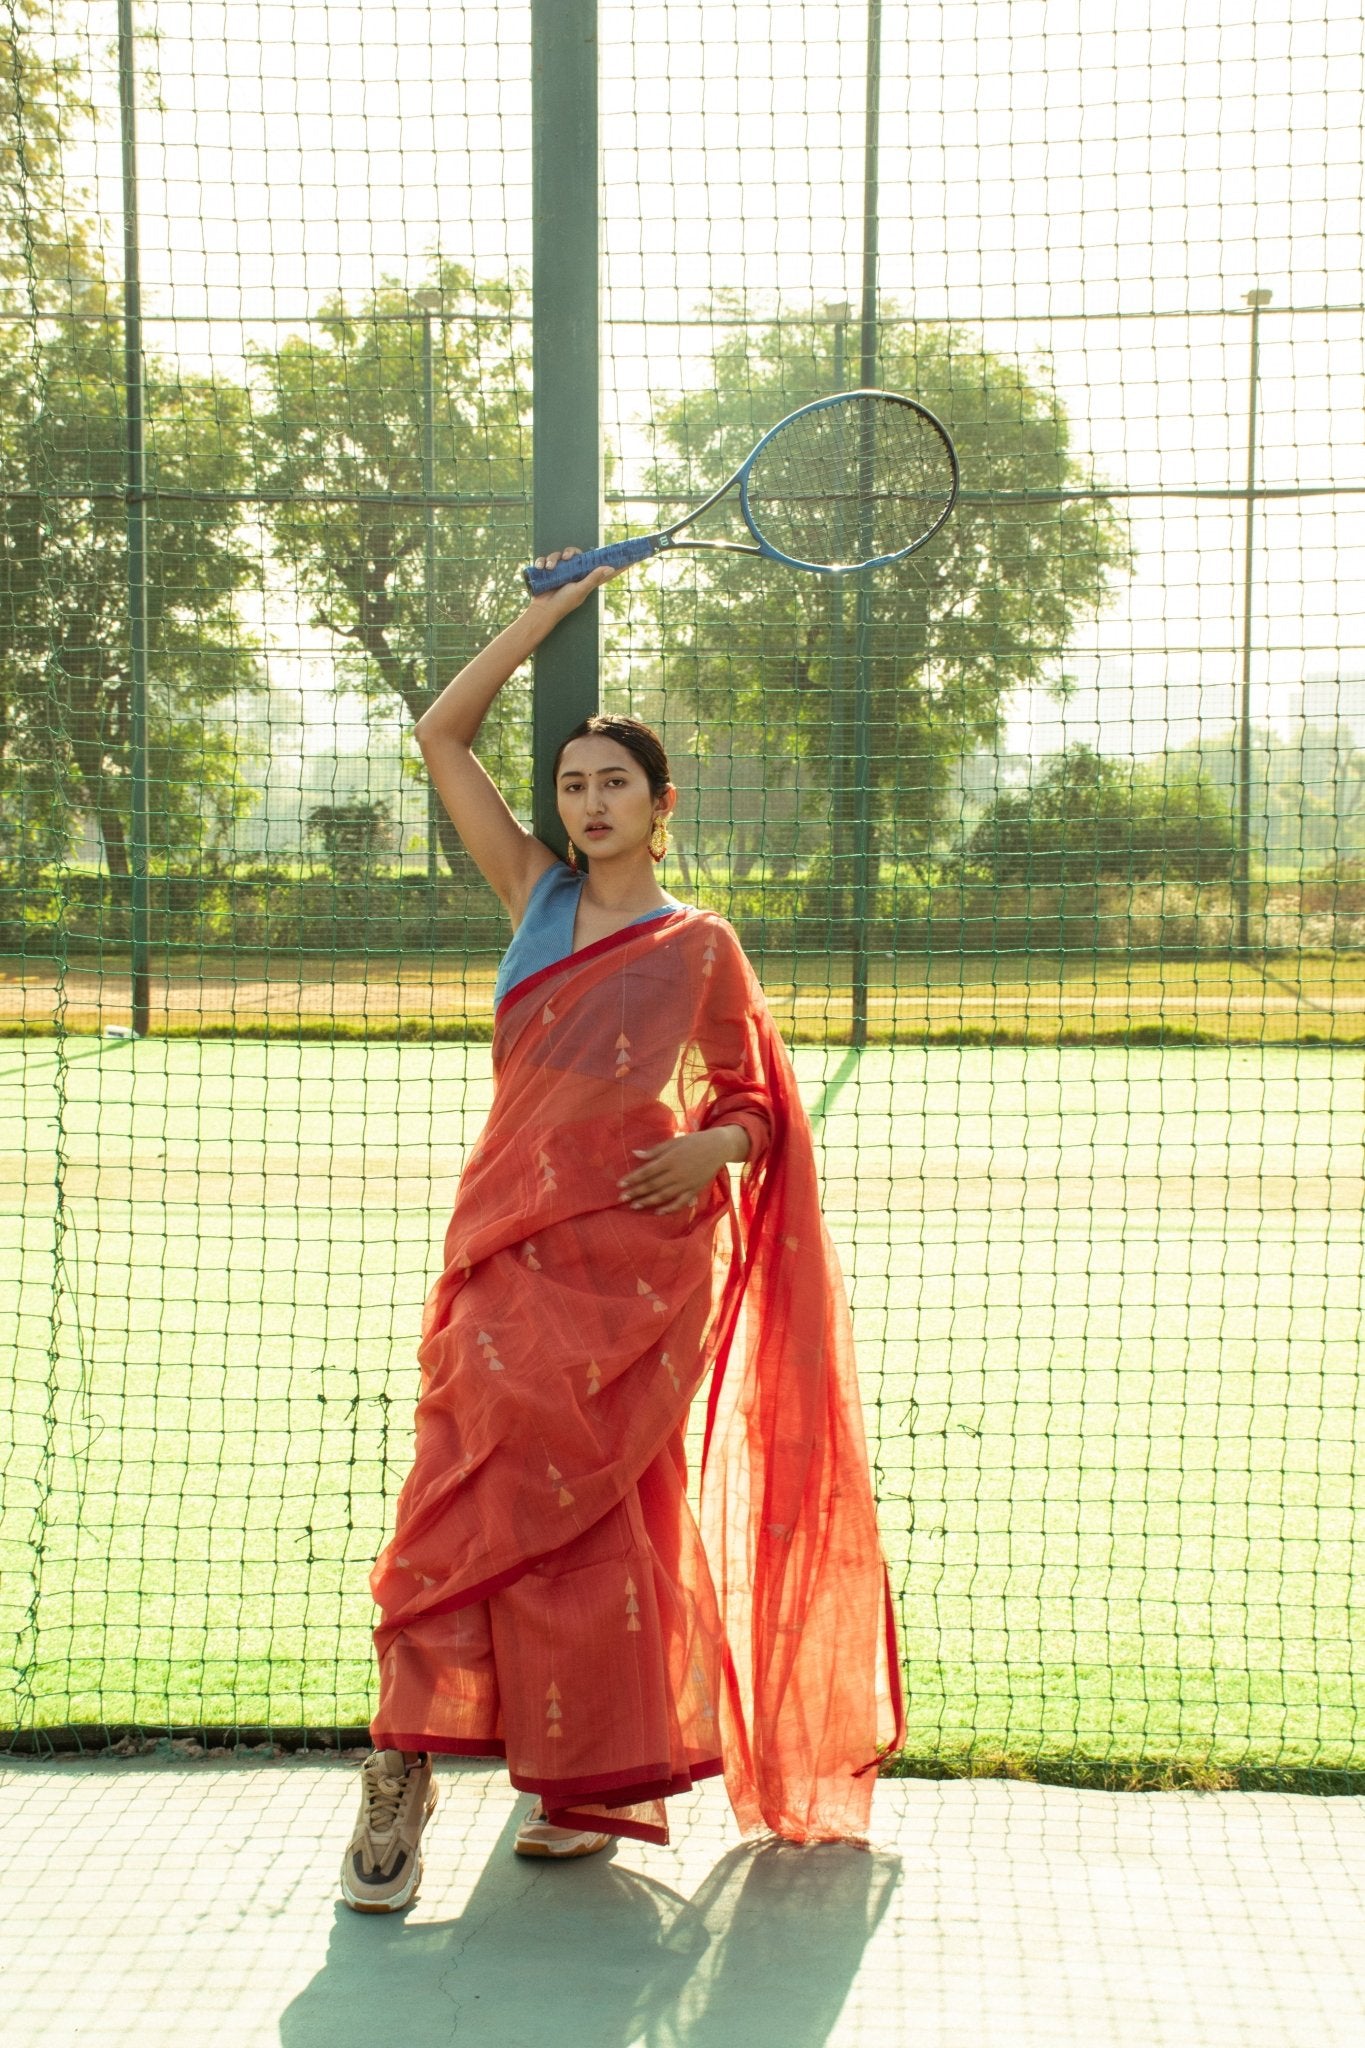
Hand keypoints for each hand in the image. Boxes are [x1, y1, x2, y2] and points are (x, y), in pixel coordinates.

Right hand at [525, 546, 619, 621]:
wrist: (542, 610)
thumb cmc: (563, 603)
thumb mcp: (580, 590)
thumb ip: (593, 578)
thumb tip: (610, 568)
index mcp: (586, 578)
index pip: (604, 568)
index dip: (616, 563)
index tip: (631, 556)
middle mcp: (575, 573)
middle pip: (576, 554)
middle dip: (569, 552)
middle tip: (566, 557)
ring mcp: (561, 572)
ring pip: (560, 555)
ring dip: (553, 559)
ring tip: (549, 568)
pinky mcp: (550, 572)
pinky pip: (547, 560)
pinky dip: (542, 562)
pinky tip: (540, 568)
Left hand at [618, 1130, 737, 1215]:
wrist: (718, 1147)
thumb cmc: (694, 1141)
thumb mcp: (674, 1142)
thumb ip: (655, 1151)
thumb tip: (635, 1154)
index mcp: (670, 1159)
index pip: (647, 1172)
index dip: (633, 1179)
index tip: (620, 1184)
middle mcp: (677, 1173)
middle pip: (652, 1185)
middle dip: (636, 1192)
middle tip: (621, 1198)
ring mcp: (686, 1183)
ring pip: (663, 1196)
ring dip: (647, 1201)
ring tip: (634, 1206)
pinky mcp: (694, 1190)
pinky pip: (680, 1203)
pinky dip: (669, 1209)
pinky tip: (657, 1212)